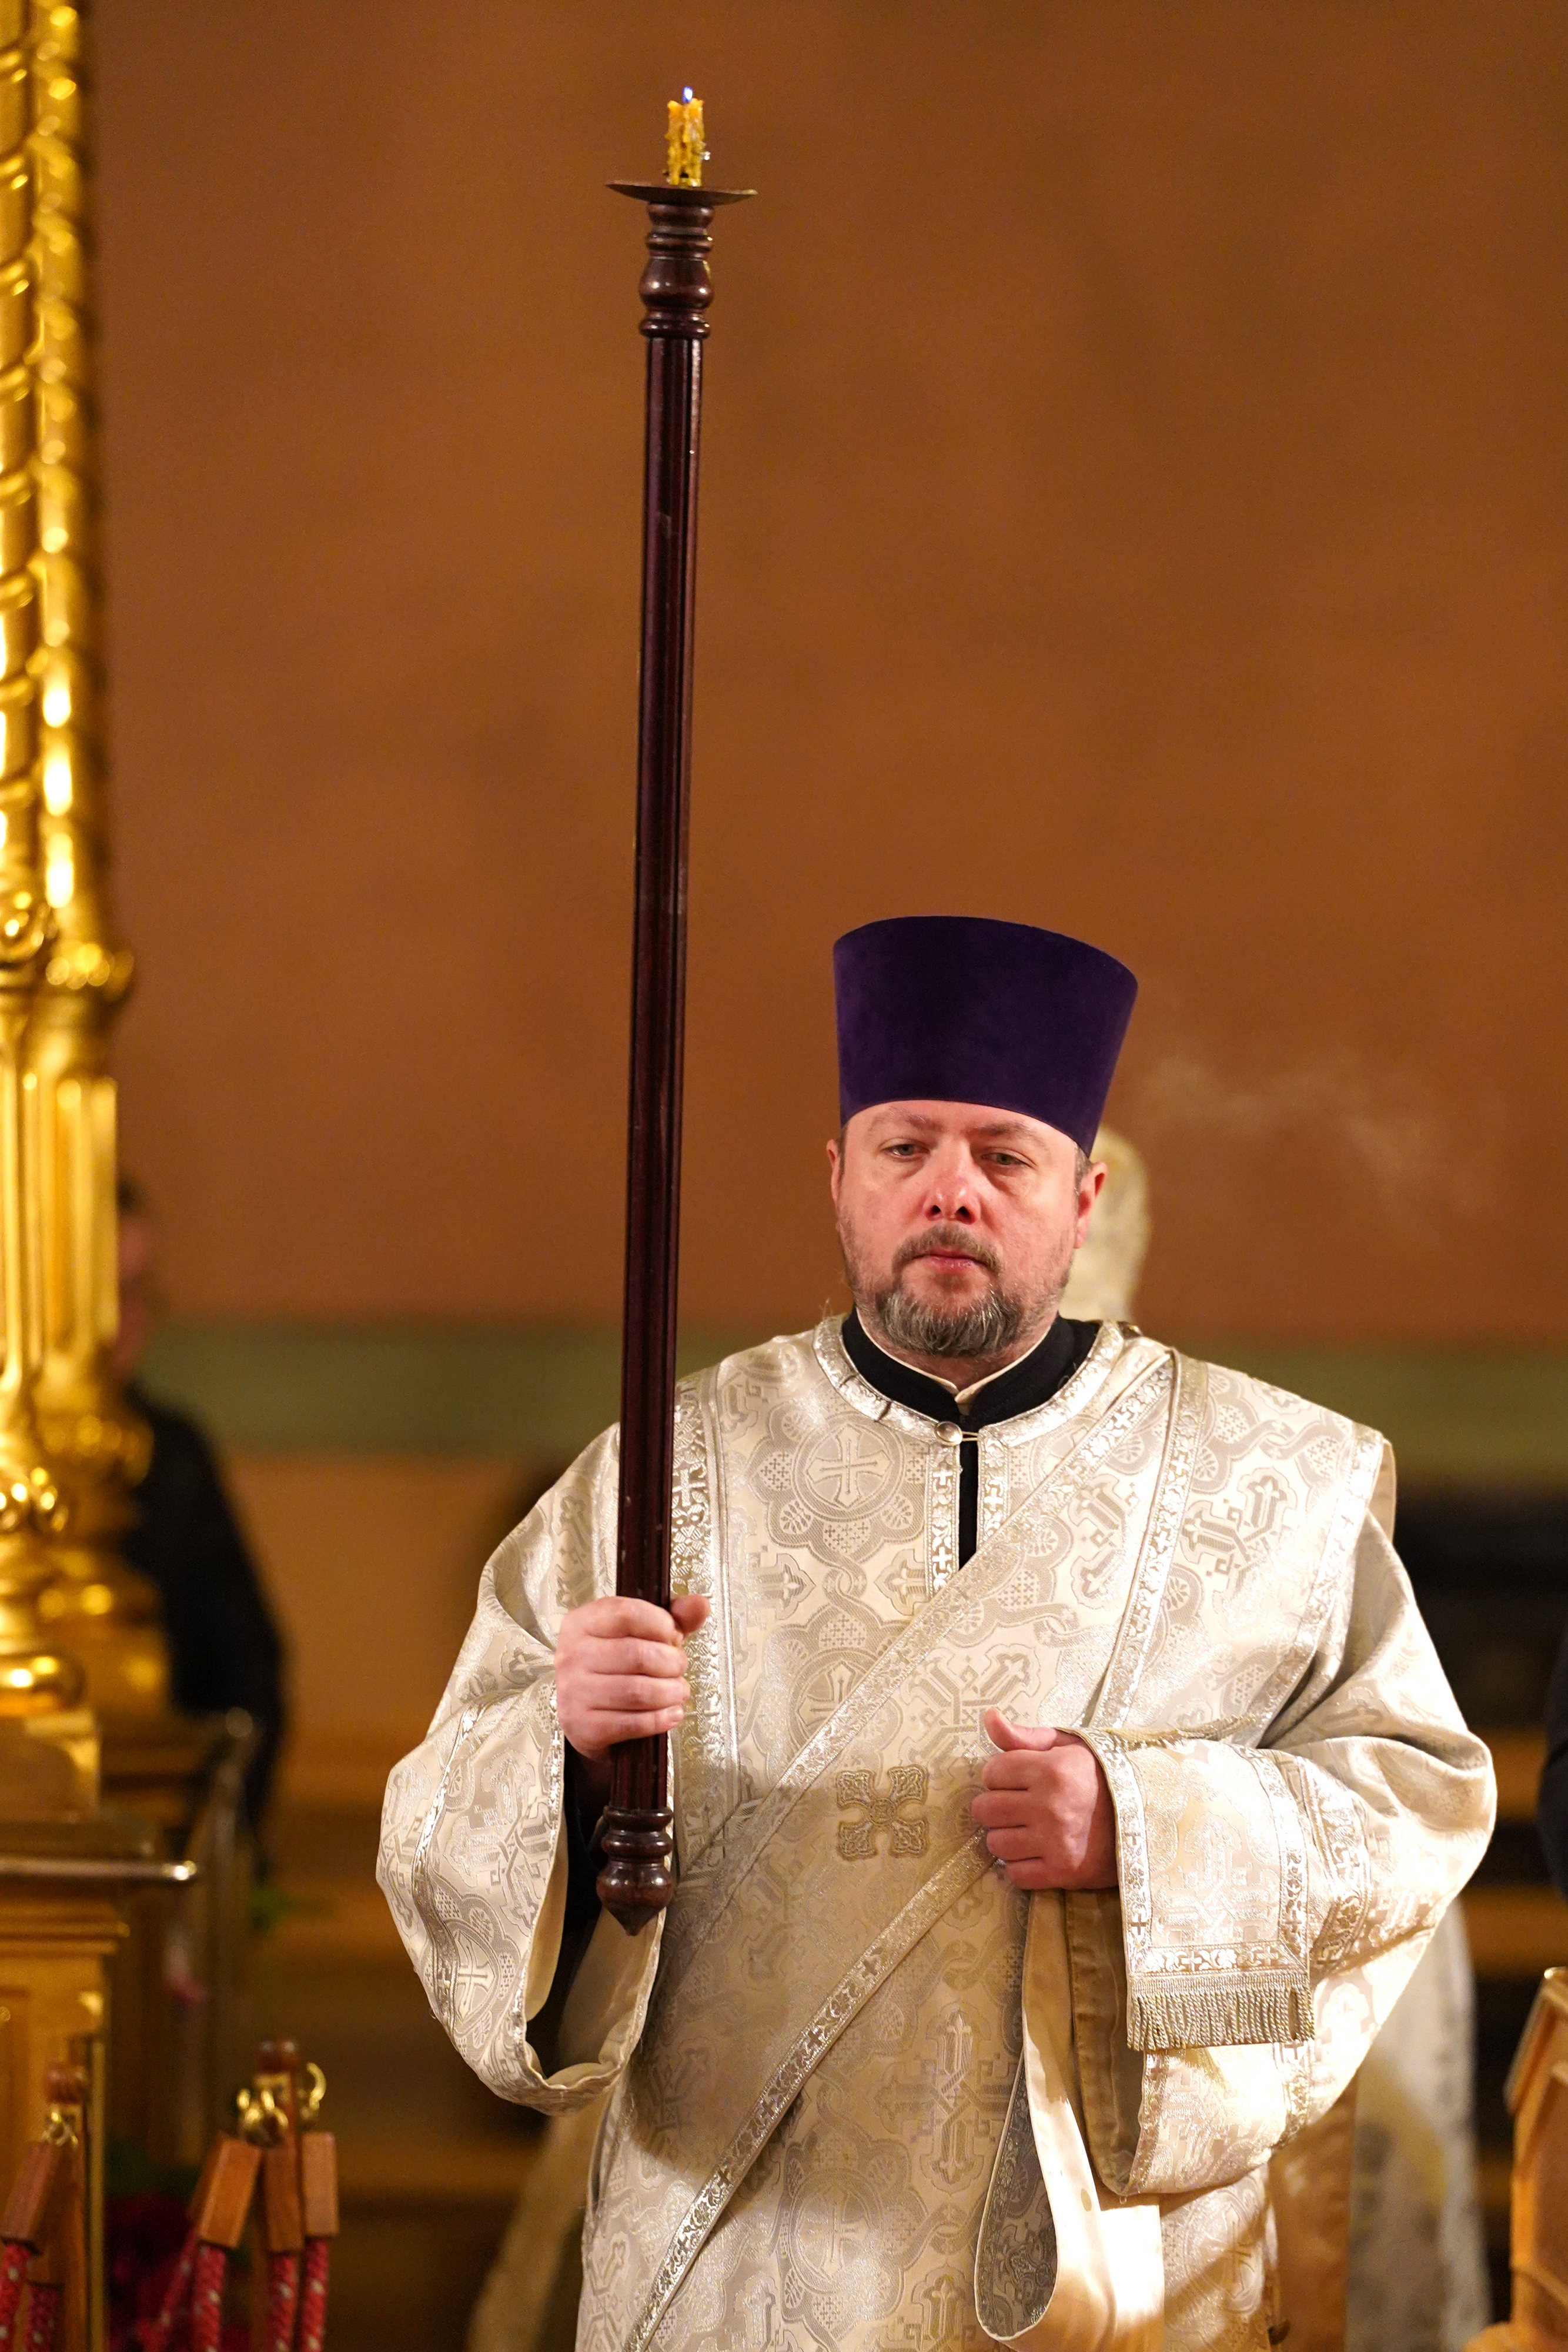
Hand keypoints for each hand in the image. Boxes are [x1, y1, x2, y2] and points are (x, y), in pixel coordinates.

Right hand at [554, 1594, 710, 1780]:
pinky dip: (661, 1719)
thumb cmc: (616, 1668)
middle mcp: (571, 1656)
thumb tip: (700, 1604)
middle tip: (680, 1669)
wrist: (587, 1718)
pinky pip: (634, 1723)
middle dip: (672, 1663)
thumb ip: (671, 1618)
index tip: (673, 1636)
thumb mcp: (640, 1635)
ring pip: (638, 1691)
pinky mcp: (583, 1727)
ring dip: (671, 1692)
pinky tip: (672, 1713)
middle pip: (638, 1654)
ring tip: (679, 1691)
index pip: (626, 1613)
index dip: (661, 1624)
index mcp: (581, 1623)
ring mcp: (573, 1693)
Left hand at [971, 1709, 1118, 1890]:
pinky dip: (1019, 1866)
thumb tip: (989, 1717)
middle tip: (1017, 1806)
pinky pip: (1015, 1875)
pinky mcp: (1063, 1873)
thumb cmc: (1099, 1776)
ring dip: (1005, 1837)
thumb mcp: (1066, 1747)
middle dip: (995, 1806)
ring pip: (995, 1844)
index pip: (991, 1772)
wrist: (1146, 1816)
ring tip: (1025, 1829)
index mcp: (1052, 1770)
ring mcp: (1057, 1843)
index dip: (999, 1774)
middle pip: (985, 1810)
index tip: (1016, 1779)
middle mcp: (1051, 1807)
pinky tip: (1035, 1853)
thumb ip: (1024, 1735)